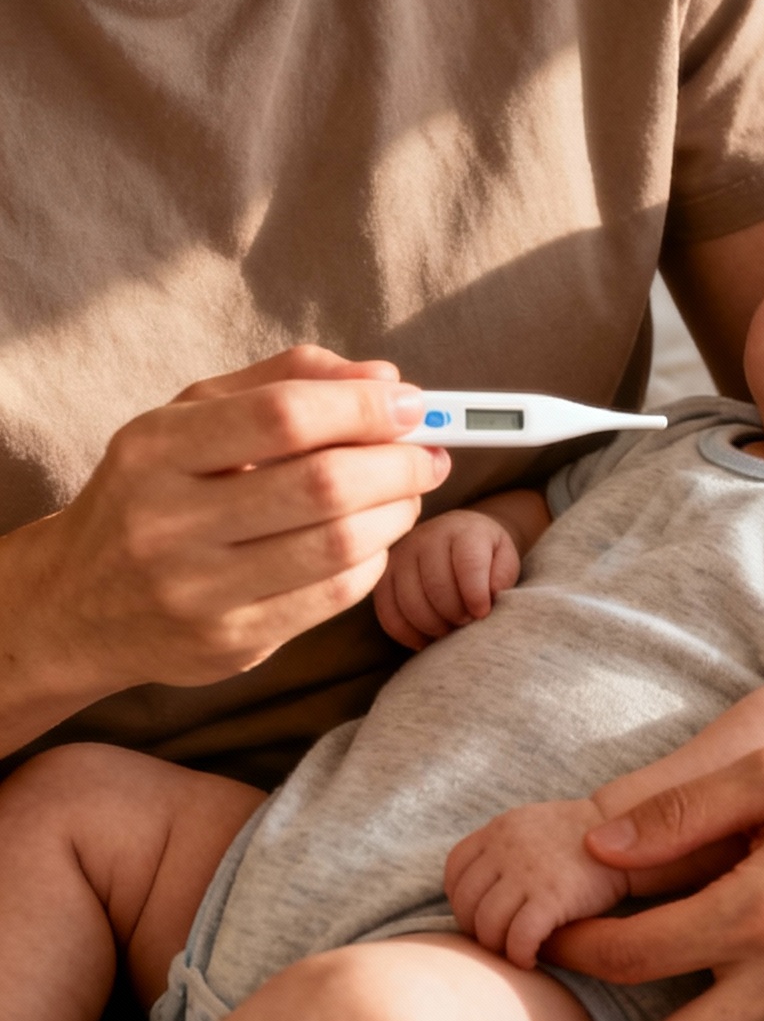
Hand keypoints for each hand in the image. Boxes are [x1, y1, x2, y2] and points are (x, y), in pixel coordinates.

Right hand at [2, 346, 447, 736]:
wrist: (78, 603)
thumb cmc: (151, 491)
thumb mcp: (192, 416)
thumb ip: (286, 380)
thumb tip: (385, 378)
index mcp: (156, 449)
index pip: (284, 416)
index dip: (364, 406)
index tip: (409, 404)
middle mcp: (169, 521)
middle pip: (323, 485)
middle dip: (397, 463)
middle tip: (428, 453)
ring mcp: (198, 591)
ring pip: (339, 546)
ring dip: (397, 512)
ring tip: (407, 493)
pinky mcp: (229, 643)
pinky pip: (333, 596)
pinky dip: (374, 560)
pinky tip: (373, 540)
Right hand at [375, 510, 520, 650]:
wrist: (456, 537)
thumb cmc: (485, 555)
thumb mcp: (505, 557)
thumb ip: (503, 575)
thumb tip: (491, 594)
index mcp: (463, 531)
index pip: (468, 565)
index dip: (476, 596)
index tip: (482, 613)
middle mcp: (427, 538)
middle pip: (436, 587)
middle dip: (455, 614)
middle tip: (466, 622)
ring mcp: (400, 557)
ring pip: (410, 604)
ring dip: (433, 627)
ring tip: (449, 630)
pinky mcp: (383, 577)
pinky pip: (388, 614)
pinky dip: (407, 634)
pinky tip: (426, 639)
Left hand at [446, 798, 628, 969]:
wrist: (629, 840)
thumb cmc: (580, 843)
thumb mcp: (532, 829)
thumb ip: (502, 851)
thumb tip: (475, 898)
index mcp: (499, 829)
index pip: (455, 870)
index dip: (462, 901)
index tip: (481, 916)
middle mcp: (506, 847)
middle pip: (466, 902)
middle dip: (477, 929)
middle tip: (500, 940)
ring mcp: (527, 872)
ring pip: (487, 925)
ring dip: (497, 947)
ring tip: (516, 951)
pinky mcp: (553, 896)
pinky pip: (518, 937)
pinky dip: (519, 956)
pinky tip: (531, 960)